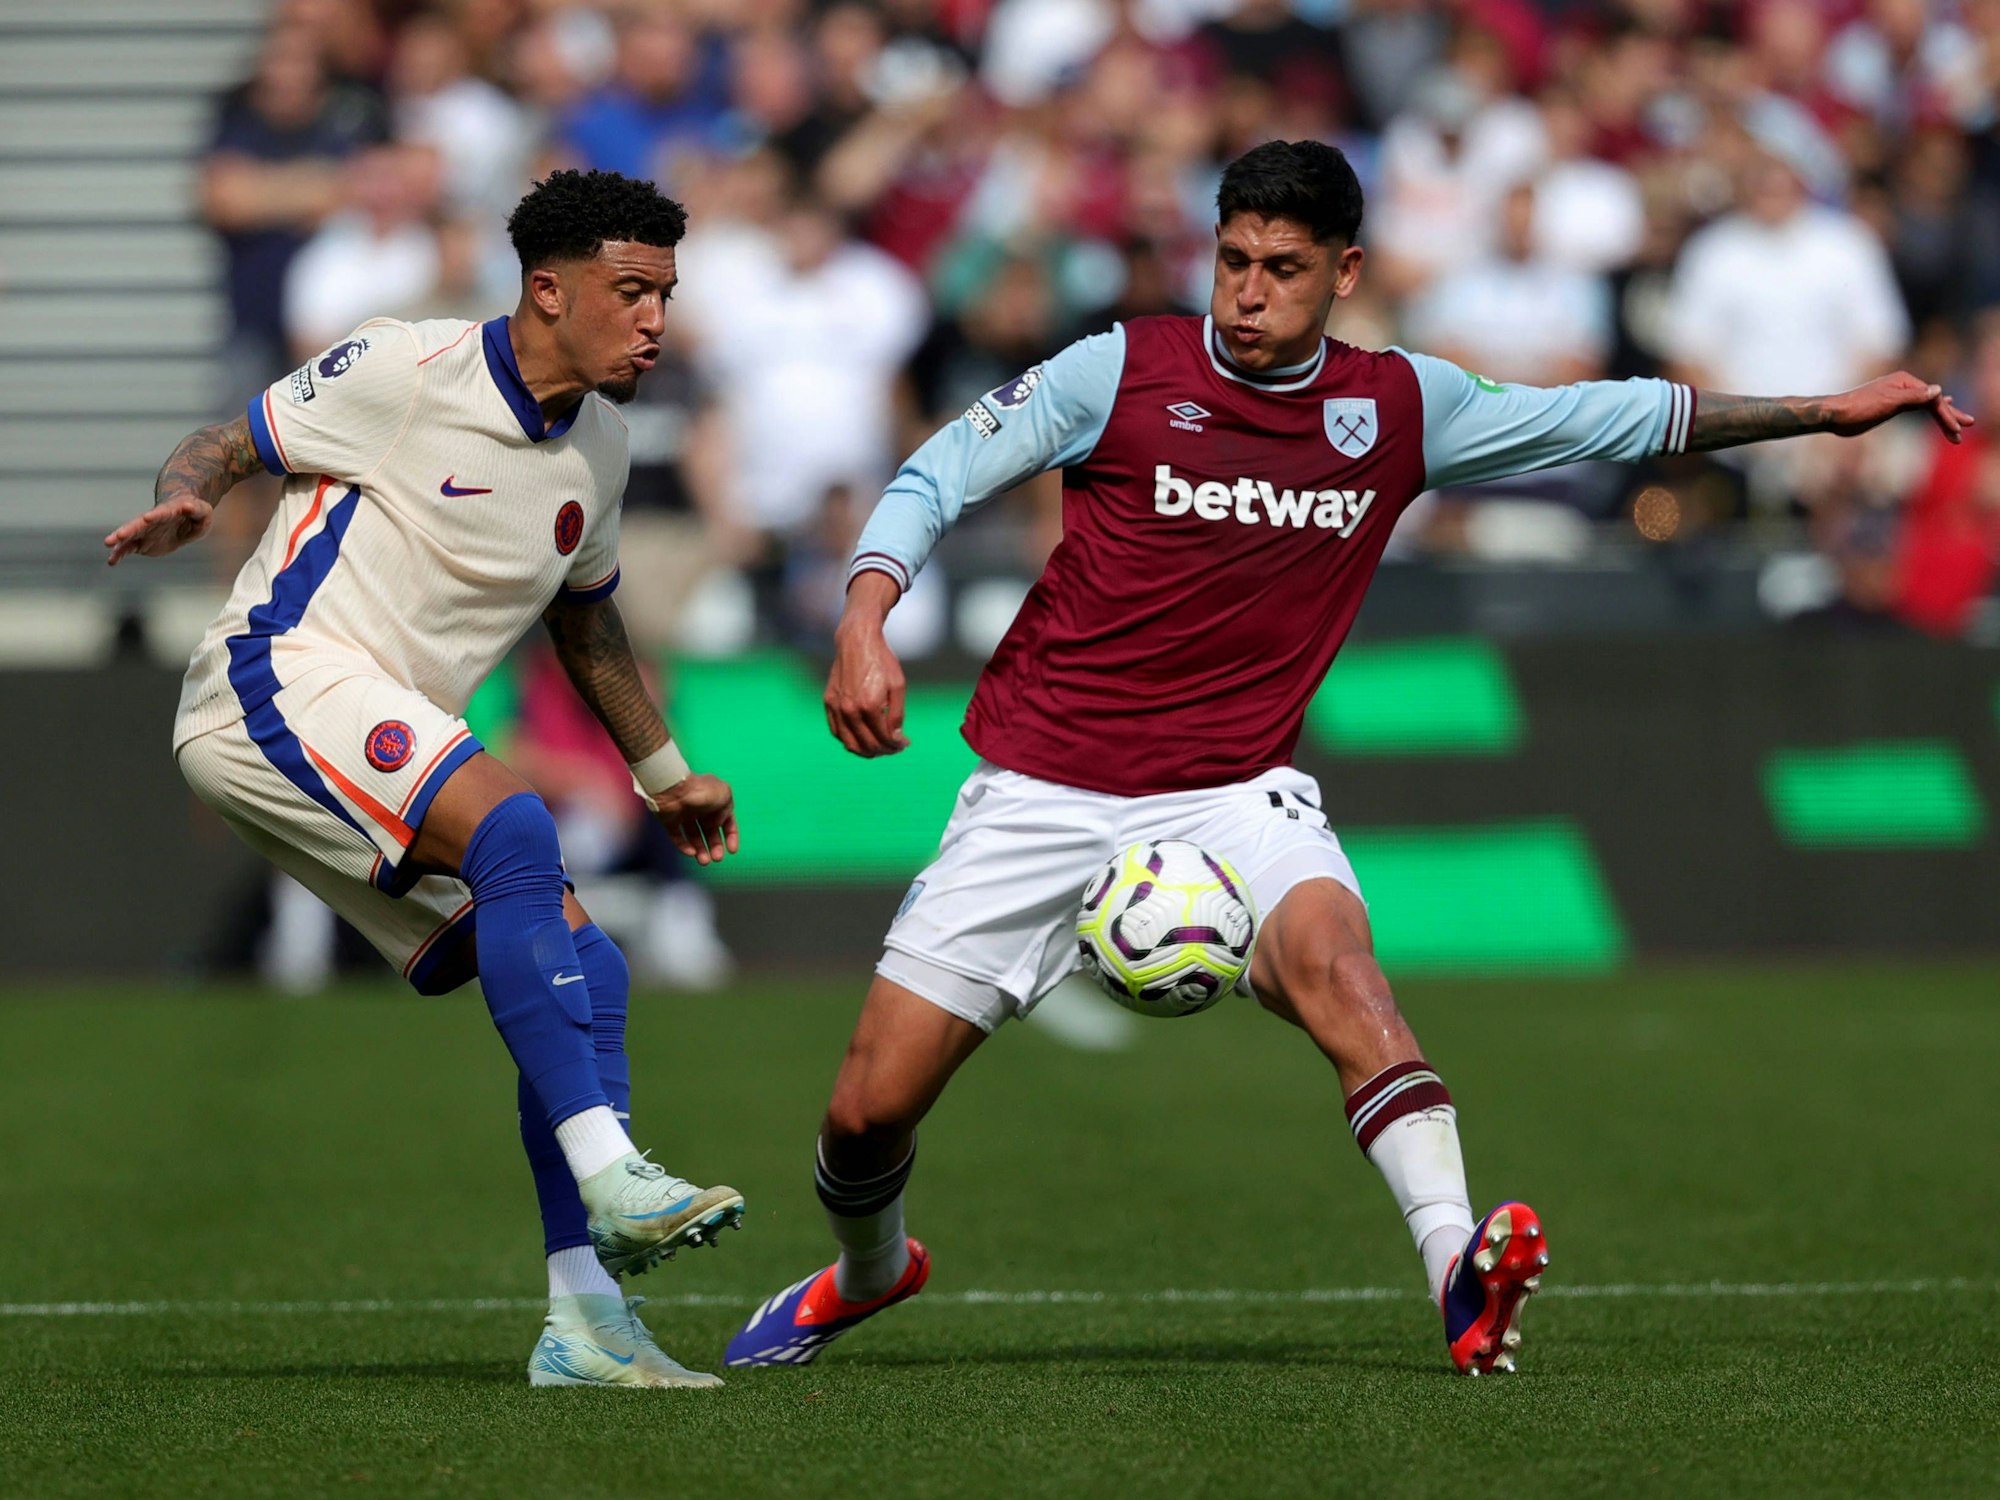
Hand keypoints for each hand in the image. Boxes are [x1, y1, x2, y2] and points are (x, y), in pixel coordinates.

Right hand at [104, 496, 215, 564]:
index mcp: (167, 512)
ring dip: (119, 540)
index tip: (148, 518)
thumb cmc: (195, 513)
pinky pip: (128, 549)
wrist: (184, 518)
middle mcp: (151, 521)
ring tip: (108, 543)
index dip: (155, 516)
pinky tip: (111, 561)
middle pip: (139, 524)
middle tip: (120, 535)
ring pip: (129, 536)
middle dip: (129, 529)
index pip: (161, 514)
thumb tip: (188, 506)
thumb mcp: (203, 511)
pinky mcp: (141, 543)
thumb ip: (197, 510)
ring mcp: (145, 532)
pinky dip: (119, 554)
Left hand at [648, 773, 738, 865]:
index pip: (726, 821)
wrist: (674, 789)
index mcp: (715, 800)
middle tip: (717, 858)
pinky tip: (691, 853)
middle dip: (715, 846)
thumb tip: (717, 824)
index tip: (732, 851)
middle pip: (710, 831)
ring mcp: (684, 814)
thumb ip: (726, 811)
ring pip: (694, 836)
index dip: (731, 836)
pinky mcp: (669, 821)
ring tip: (704, 861)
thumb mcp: (725, 796)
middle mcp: (700, 808)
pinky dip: (684, 846)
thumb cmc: (702, 790)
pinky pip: (677, 837)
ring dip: (700, 850)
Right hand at [825, 612, 909, 757]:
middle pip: (867, 744)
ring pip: (849, 743)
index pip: (883, 738)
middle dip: (884, 750)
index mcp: (869, 706)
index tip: (905, 744)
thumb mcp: (898, 686)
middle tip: (895, 747)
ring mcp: (836, 707)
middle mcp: (849, 710)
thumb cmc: (881, 661)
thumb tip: (896, 739)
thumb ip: (897, 714)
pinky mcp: (828, 702)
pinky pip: (837, 731)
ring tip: (879, 748)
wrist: (857, 641)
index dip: (896, 745)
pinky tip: (861, 738)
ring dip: (866, 750)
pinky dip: (849, 740)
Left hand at [1828, 372, 1975, 443]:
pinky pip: (1916, 407)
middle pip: (1933, 401)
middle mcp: (1904, 386)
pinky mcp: (1891, 406)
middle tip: (1969, 425)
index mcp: (1905, 382)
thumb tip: (1938, 390)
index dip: (1946, 415)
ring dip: (1941, 416)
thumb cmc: (1859, 407)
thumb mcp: (1889, 402)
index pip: (1933, 399)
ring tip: (1958, 425)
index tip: (1956, 430)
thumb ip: (1914, 398)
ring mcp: (1898, 396)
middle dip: (1950, 414)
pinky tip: (1936, 411)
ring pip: (1926, 406)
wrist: (1835, 414)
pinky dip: (1928, 410)